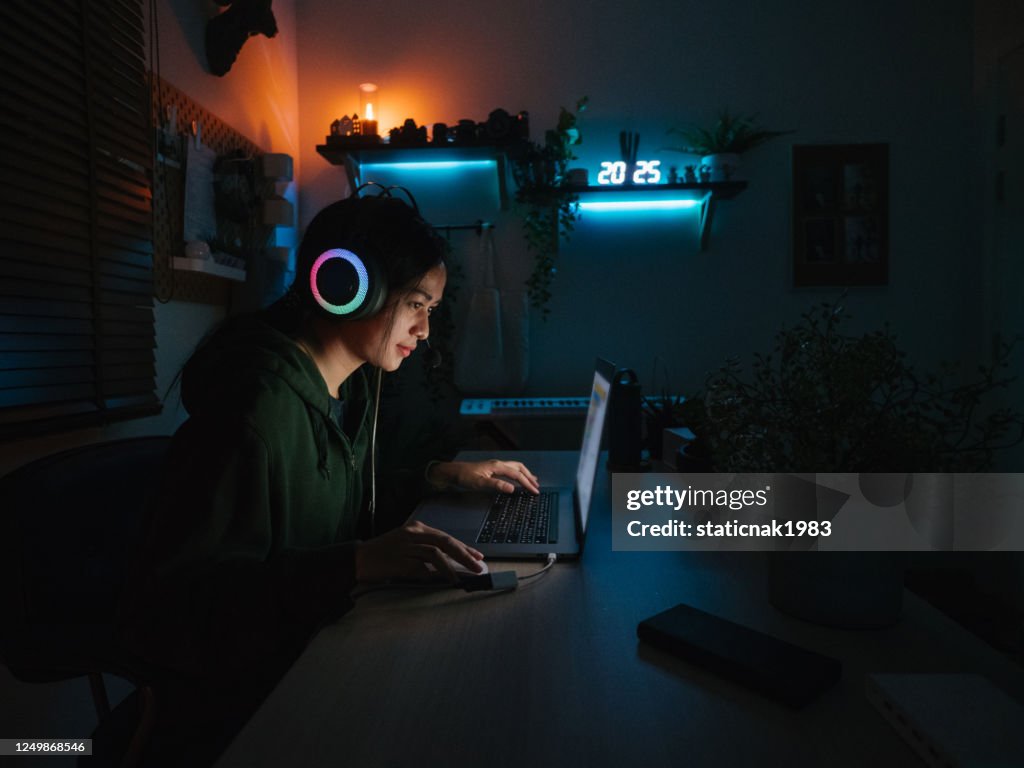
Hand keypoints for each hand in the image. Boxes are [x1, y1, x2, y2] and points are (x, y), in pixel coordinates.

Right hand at [355, 520, 483, 583]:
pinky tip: (444, 581)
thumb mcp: (407, 544)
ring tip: (462, 578)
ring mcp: (406, 547)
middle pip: (445, 542)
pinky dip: (435, 574)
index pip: (446, 536)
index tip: (478, 556)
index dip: (464, 547)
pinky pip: (422, 568)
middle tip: (478, 567)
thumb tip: (451, 561)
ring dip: (452, 566)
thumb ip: (426, 549)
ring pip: (436, 553)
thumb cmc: (384, 553)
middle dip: (464, 555)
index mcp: (417, 528)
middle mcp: (413, 533)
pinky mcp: (400, 561)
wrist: (359, 559)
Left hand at [429, 459, 539, 494]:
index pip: (517, 475)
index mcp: (497, 466)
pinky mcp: (492, 468)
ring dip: (525, 474)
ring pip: (515, 467)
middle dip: (529, 477)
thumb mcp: (480, 483)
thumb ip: (497, 485)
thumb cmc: (464, 477)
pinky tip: (517, 478)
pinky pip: (510, 469)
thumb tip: (512, 488)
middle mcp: (498, 464)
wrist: (452, 472)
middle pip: (519, 468)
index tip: (534, 491)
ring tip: (533, 481)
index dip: (527, 483)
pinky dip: (518, 473)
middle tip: (537, 487)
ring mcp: (495, 465)